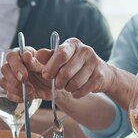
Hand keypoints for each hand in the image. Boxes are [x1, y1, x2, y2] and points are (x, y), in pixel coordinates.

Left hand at [0, 38, 115, 101]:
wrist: (102, 73)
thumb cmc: (76, 65)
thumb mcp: (62, 59)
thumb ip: (48, 57)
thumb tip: (36, 54)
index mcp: (73, 44)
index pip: (60, 54)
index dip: (51, 67)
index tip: (45, 75)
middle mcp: (86, 50)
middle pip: (66, 71)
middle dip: (59, 82)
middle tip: (58, 84)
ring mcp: (95, 63)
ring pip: (74, 82)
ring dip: (68, 88)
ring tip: (68, 87)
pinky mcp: (100, 76)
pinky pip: (83, 90)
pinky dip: (76, 94)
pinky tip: (76, 91)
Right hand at [0, 46, 52, 101]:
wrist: (57, 87)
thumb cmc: (54, 71)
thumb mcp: (51, 64)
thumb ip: (39, 58)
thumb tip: (26, 56)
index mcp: (24, 54)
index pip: (12, 56)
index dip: (16, 65)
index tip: (25, 75)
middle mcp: (16, 65)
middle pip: (4, 69)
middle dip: (13, 78)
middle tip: (24, 82)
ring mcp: (13, 78)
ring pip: (3, 81)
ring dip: (15, 88)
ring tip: (31, 90)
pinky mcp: (14, 90)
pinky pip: (8, 94)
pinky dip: (17, 97)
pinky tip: (28, 96)